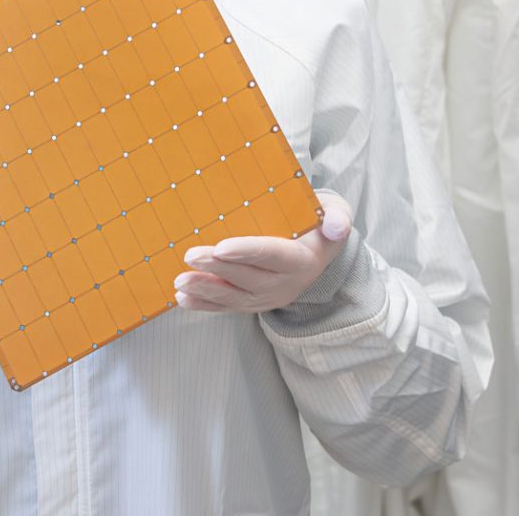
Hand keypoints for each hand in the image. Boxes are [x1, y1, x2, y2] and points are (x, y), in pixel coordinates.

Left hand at [172, 191, 352, 313]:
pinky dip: (204, 304)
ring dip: (205, 290)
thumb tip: (336, 226)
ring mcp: (267, 297)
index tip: (220, 247)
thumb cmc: (318, 223)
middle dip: (217, 268)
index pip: (270, 254)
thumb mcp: (336, 213)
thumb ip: (338, 217)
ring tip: (180, 281)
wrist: (319, 251)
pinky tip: (182, 298)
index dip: (245, 251)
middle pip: (246, 277)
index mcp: (301, 260)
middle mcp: (284, 284)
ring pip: (233, 296)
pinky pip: (227, 306)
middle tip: (190, 256)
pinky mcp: (253, 303)